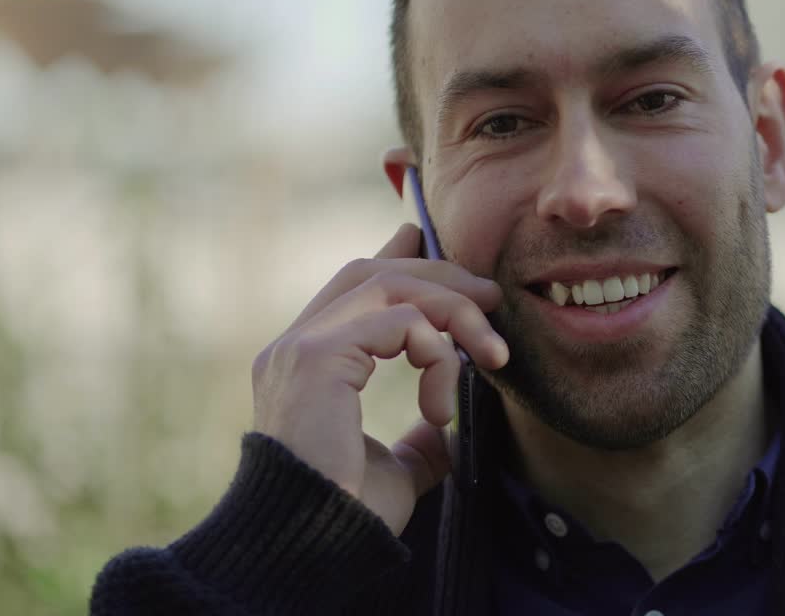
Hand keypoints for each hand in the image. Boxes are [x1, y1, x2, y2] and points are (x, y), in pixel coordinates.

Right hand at [250, 223, 507, 534]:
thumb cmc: (347, 515)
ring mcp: (300, 348)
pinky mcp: (316, 358)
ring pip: (387, 284)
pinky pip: (397, 323)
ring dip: (451, 309)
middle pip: (371, 272)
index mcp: (305, 365)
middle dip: (437, 274)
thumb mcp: (396, 469)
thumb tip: (445, 427)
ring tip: (491, 349)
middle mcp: (293, 346)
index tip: (425, 237)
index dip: (393, 256)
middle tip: (489, 294)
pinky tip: (442, 401)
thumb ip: (418, 439)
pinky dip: (435, 351)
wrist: (311, 547)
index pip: (351, 287)